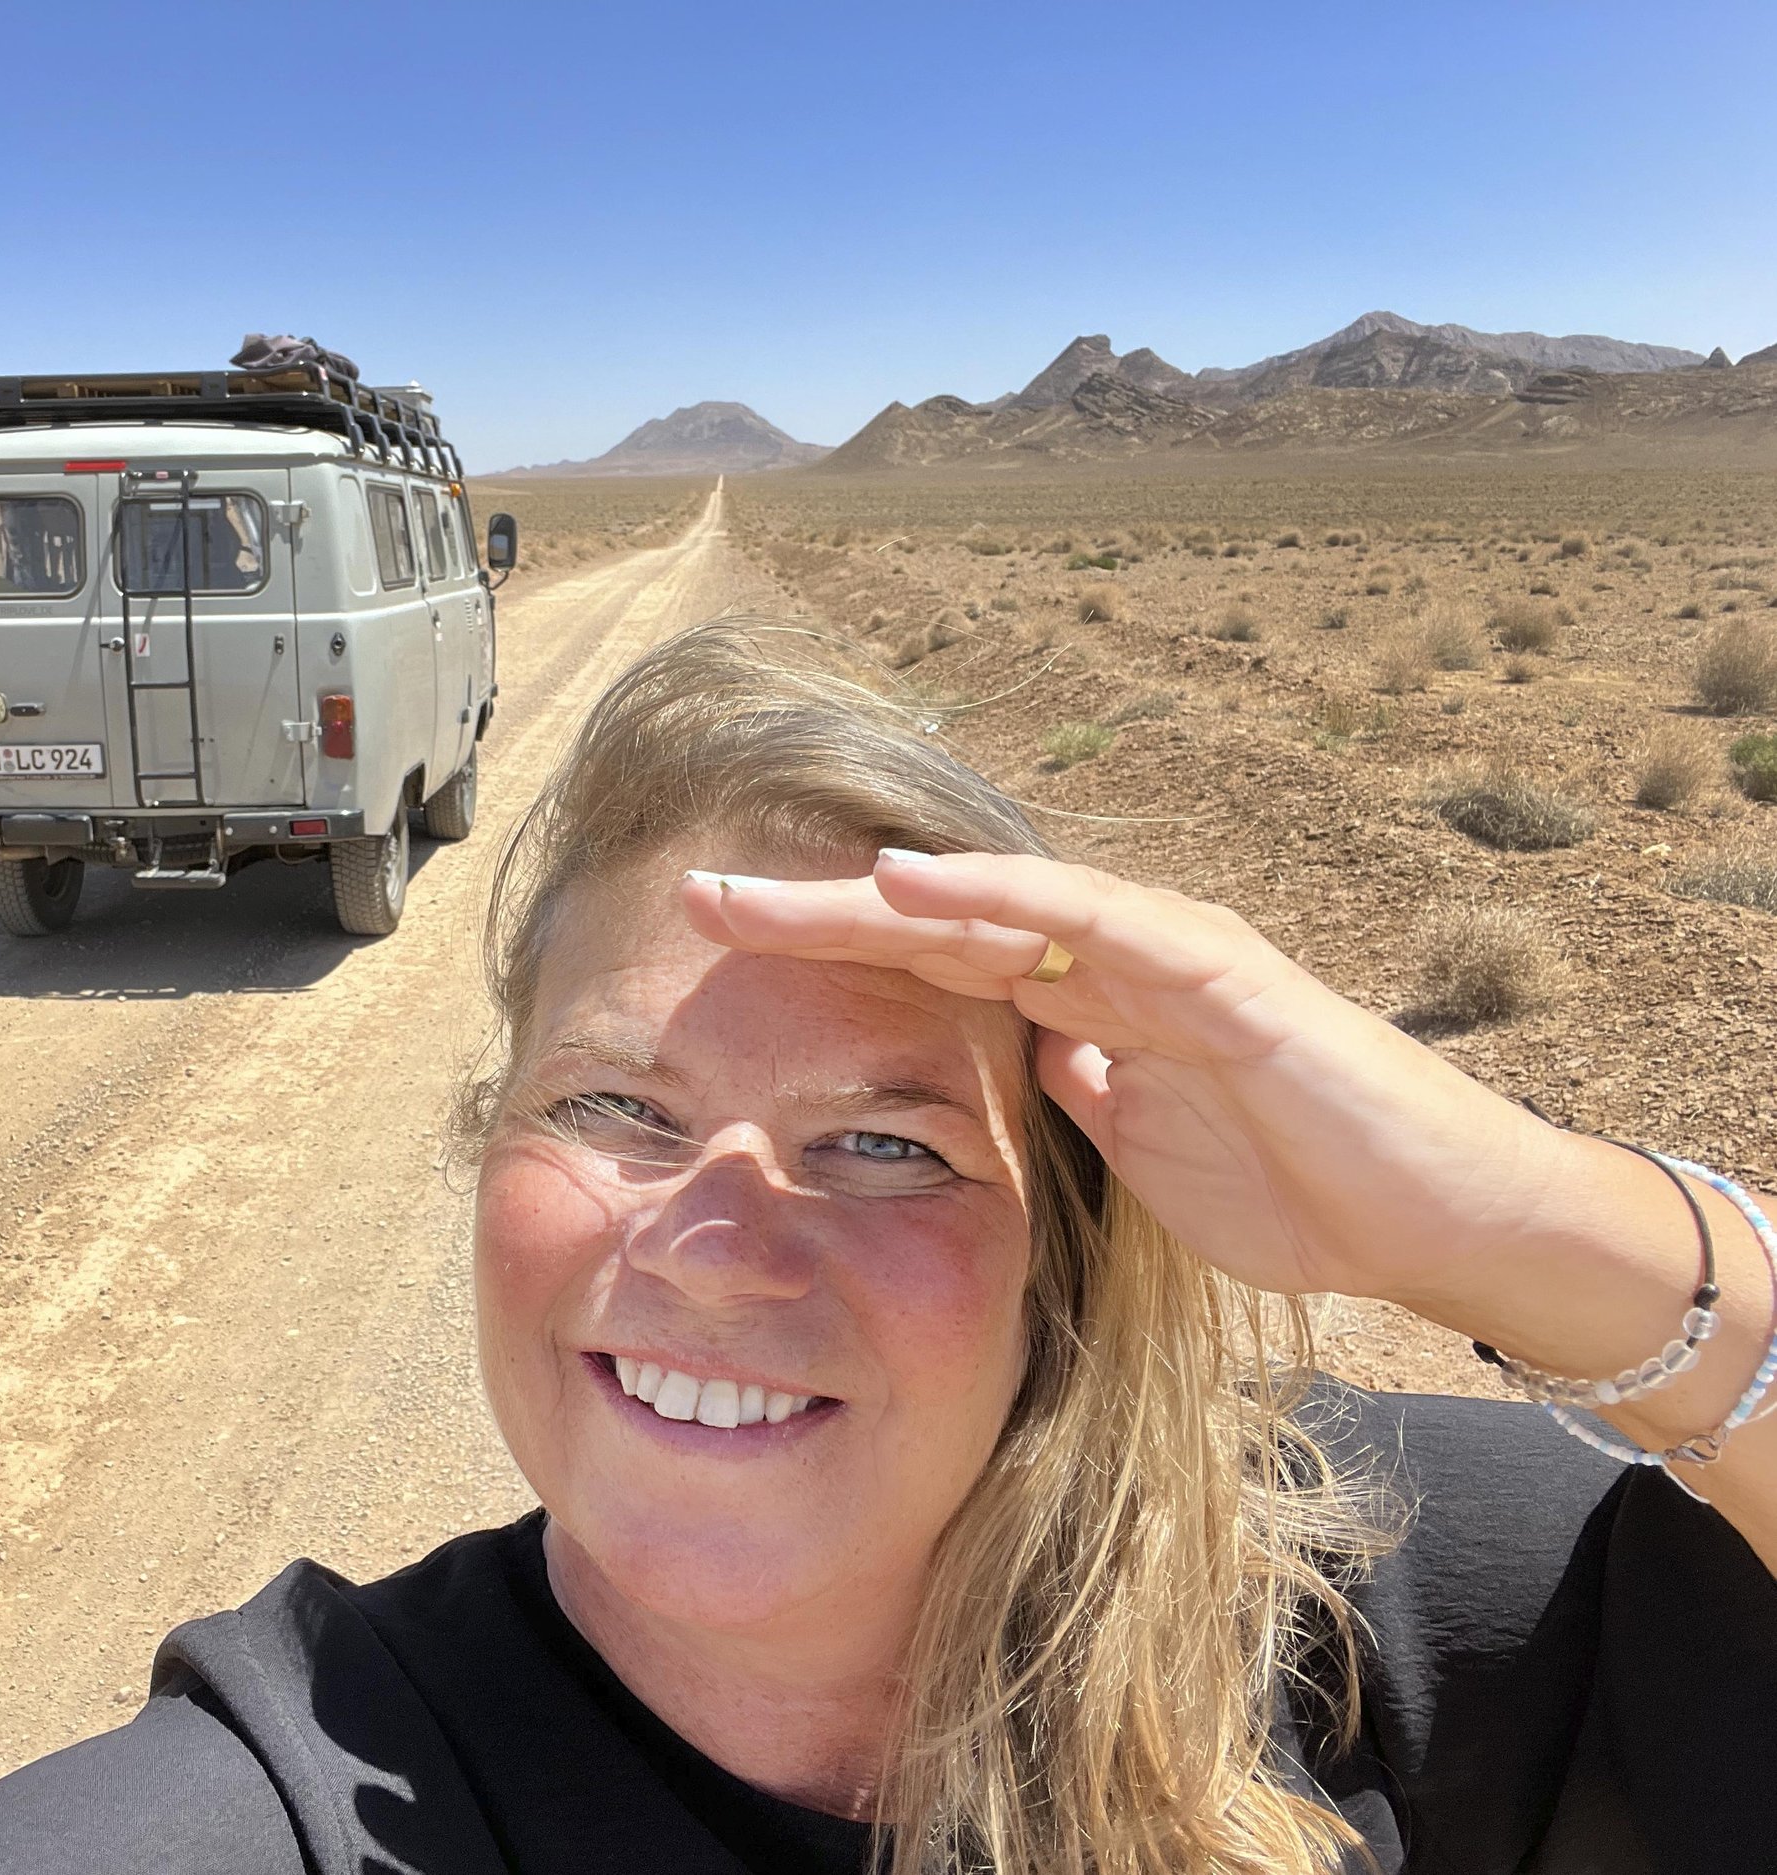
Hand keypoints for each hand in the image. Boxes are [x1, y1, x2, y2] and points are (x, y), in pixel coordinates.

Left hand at [678, 851, 1560, 1307]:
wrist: (1430, 1218)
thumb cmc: (1292, 1188)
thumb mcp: (1134, 1157)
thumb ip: (1068, 1106)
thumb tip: (1007, 1080)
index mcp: (1080, 1006)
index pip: (927, 969)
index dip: (822, 958)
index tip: (716, 964)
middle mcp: (1109, 959)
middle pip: (934, 920)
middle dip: (813, 911)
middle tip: (697, 896)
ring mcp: (1163, 954)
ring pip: (995, 899)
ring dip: (874, 890)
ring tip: (765, 885)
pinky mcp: (1217, 973)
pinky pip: (1092, 920)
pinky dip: (999, 894)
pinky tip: (911, 883)